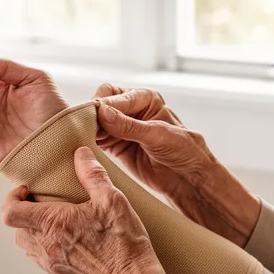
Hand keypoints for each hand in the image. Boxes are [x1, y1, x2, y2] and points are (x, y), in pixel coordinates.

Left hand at [2, 147, 172, 273]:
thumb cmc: (123, 241)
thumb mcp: (112, 199)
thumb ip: (92, 174)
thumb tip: (81, 154)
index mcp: (52, 224)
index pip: (9, 212)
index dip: (12, 198)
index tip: (28, 190)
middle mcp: (45, 246)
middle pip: (16, 228)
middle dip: (25, 212)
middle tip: (46, 202)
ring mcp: (51, 264)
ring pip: (27, 244)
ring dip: (35, 230)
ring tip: (58, 221)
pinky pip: (42, 258)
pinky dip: (47, 245)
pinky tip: (70, 239)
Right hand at [92, 85, 260, 246]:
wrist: (188, 179)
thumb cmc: (184, 151)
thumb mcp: (158, 136)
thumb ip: (130, 125)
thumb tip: (103, 113)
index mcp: (145, 98)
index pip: (114, 95)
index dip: (102, 106)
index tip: (96, 118)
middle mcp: (131, 109)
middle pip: (100, 105)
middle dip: (92, 116)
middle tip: (88, 130)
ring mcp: (121, 128)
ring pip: (95, 122)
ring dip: (89, 130)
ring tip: (85, 140)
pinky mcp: (115, 145)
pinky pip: (96, 139)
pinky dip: (90, 143)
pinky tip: (86, 148)